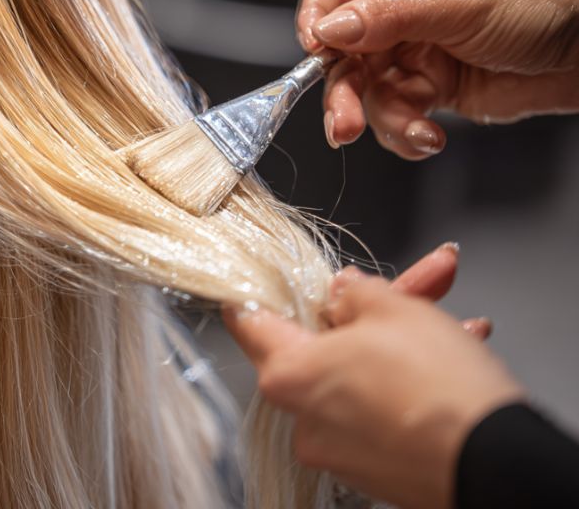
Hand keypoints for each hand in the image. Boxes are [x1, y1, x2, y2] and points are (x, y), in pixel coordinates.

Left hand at [225, 249, 523, 508]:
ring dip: (398, 347)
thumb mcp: (393, 308)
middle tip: (413, 286)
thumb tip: (343, 289)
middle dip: (367, 313)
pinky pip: (379, 411)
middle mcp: (303, 418)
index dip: (257, 292)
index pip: (250, 323)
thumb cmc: (437, 384)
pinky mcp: (375, 470)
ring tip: (452, 322)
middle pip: (318, 346)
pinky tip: (449, 361)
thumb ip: (355, 291)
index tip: (261, 275)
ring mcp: (338, 450)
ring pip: (357, 377)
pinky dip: (406, 386)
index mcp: (288, 373)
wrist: (496, 462)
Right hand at [296, 0, 578, 158]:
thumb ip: (391, 16)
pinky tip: (430, 139)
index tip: (315, 52)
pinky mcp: (431, 92)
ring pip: (366, 92)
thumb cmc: (541, 4)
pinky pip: (397, 117)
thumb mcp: (462, 5)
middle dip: (342, 92)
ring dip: (382, 120)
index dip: (316, 20)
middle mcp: (399, 12)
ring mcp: (413, 54)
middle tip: (342, 125)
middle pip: (342, 53)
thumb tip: (328, 30)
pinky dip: (406, 133)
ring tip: (416, 135)